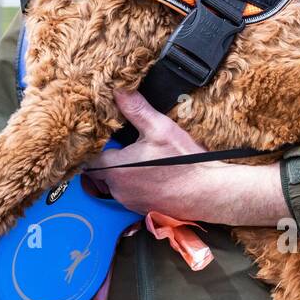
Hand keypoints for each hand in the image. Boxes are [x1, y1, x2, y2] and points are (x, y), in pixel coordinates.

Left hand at [88, 90, 286, 226]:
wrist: (210, 193)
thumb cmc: (185, 162)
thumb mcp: (160, 128)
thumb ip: (135, 109)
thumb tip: (118, 90)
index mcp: (115, 169)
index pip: (89, 157)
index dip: (95, 145)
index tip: (103, 135)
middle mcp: (118, 190)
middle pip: (101, 172)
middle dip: (109, 157)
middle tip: (125, 143)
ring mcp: (130, 202)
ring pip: (116, 183)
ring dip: (123, 171)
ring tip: (141, 156)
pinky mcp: (143, 209)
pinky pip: (131, 193)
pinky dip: (137, 183)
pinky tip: (153, 171)